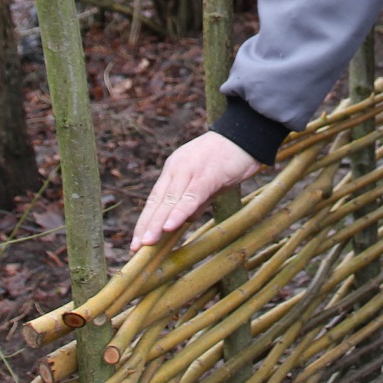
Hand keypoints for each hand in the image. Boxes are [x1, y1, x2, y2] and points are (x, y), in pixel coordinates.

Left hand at [130, 131, 262, 250]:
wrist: (248, 134)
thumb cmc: (229, 158)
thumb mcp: (208, 182)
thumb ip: (196, 200)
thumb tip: (186, 220)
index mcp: (175, 169)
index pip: (155, 199)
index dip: (145, 221)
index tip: (136, 242)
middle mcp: (177, 168)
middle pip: (158, 201)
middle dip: (145, 226)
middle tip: (134, 249)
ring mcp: (191, 170)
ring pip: (171, 200)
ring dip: (157, 223)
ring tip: (146, 243)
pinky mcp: (208, 174)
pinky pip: (191, 196)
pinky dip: (180, 212)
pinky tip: (170, 226)